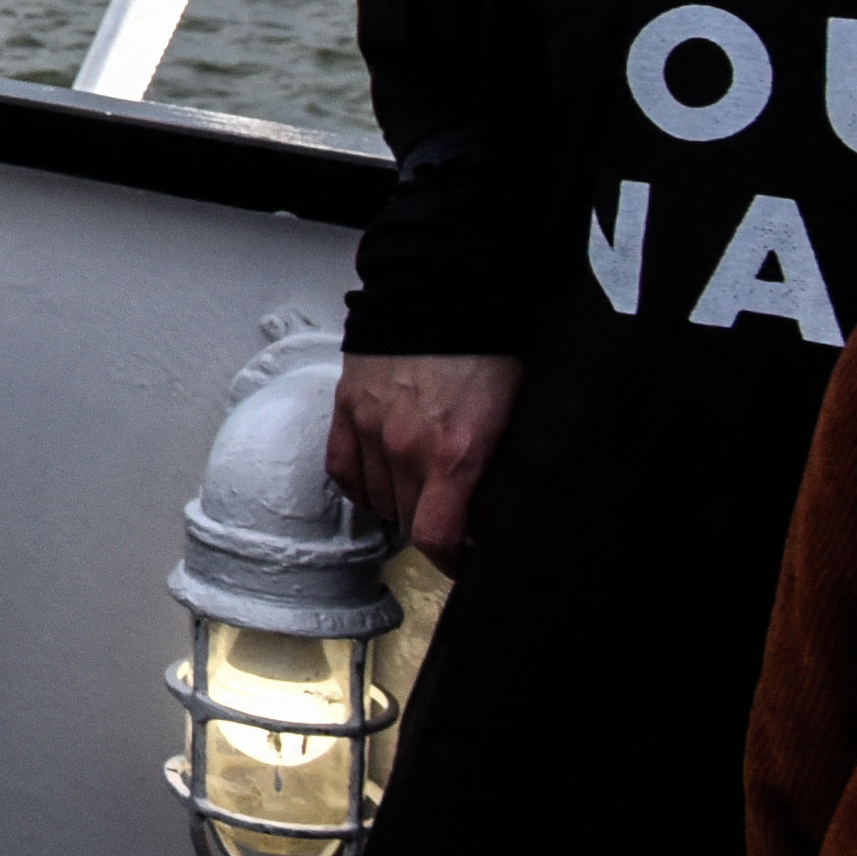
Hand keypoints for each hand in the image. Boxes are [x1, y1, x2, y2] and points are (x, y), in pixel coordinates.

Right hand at [327, 352, 520, 566]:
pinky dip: (361, 485)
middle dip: (433, 529)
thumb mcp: (513, 418)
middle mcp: (404, 448)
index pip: (437, 539)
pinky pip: (343, 470)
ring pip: (377, 499)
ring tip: (423, 493)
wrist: (442, 292)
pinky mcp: (347, 408)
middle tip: (453, 520)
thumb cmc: (486, 349)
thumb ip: (497, 469)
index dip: (453, 563)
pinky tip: (381, 480)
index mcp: (453, 454)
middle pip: (407, 522)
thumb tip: (490, 511)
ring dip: (400, 505)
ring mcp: (369, 427)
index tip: (465, 563)